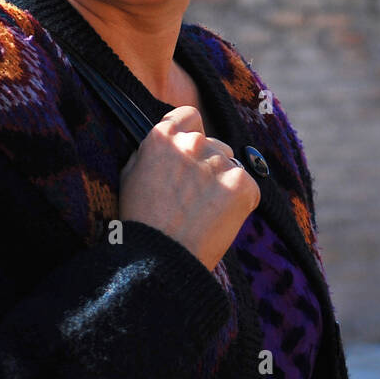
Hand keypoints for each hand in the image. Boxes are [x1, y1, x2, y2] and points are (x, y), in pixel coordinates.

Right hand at [118, 106, 259, 270]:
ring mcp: (219, 163)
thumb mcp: (131, 177)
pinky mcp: (242, 184)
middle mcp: (193, 144)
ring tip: (203, 214)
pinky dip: (240, 203)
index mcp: (162, 138)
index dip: (190, 132)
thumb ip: (152, 151)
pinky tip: (218, 221)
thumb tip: (171, 137)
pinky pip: (248, 187)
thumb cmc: (141, 225)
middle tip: (193, 199)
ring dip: (223, 184)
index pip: (189, 116)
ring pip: (231, 167)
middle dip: (208, 165)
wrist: (161, 262)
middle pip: (214, 145)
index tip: (189, 152)